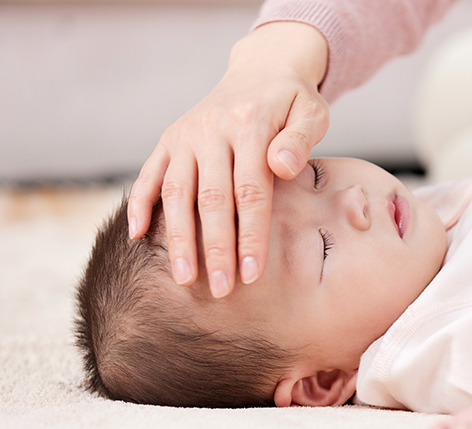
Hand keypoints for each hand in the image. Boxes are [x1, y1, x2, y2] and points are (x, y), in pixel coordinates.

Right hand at [127, 22, 328, 297]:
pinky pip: (149, 174)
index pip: (251, 191)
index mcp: (251, 125)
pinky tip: (136, 239)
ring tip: (185, 280)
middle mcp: (211, 129)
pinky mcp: (169, 138)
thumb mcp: (312, 113)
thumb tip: (283, 166)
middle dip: (216, 249)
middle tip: (221, 291)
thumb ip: (301, 140)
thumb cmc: (294, 103)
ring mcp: (186, 134)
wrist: (262, 71)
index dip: (251, 236)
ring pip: (176, 193)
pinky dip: (139, 205)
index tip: (253, 275)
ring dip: (178, 238)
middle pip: (211, 199)